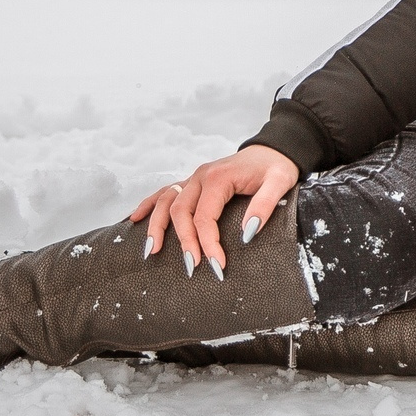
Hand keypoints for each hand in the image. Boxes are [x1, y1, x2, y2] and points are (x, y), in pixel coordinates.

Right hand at [127, 145, 300, 277]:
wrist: (276, 148)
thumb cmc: (278, 166)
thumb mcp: (280, 183)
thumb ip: (265, 206)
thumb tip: (247, 235)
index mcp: (218, 177)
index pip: (205, 217)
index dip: (208, 243)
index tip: (216, 265)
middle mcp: (201, 176)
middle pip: (181, 212)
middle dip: (183, 242)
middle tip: (191, 267)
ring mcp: (195, 177)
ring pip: (166, 202)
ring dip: (156, 226)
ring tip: (151, 251)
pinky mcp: (195, 181)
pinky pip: (166, 192)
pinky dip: (149, 205)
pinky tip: (135, 219)